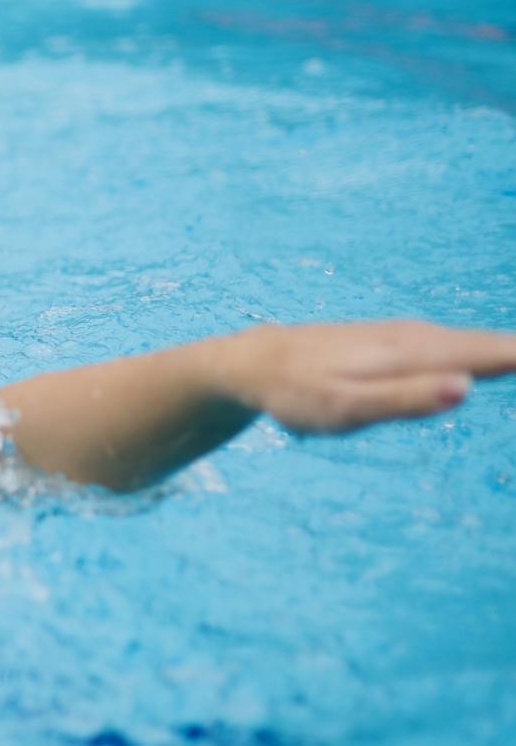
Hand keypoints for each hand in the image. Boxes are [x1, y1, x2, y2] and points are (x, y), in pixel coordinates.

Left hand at [226, 321, 515, 435]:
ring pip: (489, 346)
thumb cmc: (297, 392)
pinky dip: (501, 352)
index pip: (502, 353)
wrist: (255, 362)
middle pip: (504, 347)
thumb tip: (467, 386)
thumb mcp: (345, 407)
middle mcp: (427, 338)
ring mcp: (419, 339)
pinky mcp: (411, 346)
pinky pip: (470, 348)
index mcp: (420, 352)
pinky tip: (509, 360)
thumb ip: (404, 399)